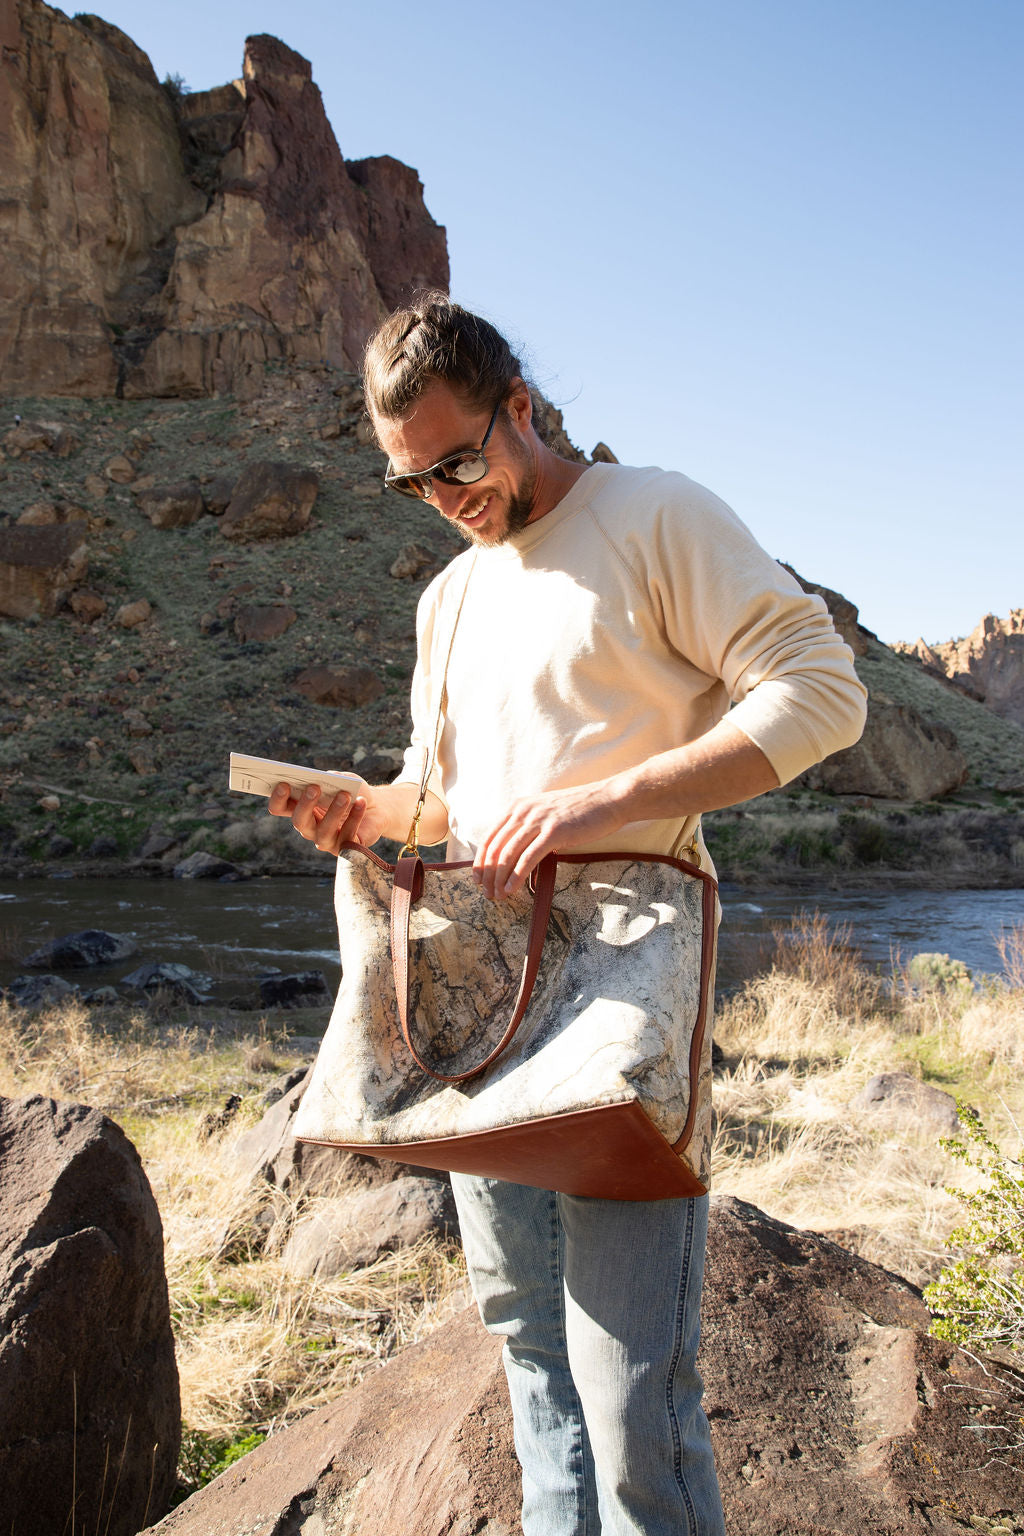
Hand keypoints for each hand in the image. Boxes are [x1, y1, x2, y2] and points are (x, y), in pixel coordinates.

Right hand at [268, 778, 385, 856]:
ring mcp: (326, 840)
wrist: (377, 807)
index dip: (278, 798)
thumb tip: (326, 778)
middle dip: (305, 804)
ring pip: (323, 831)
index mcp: (301, 809)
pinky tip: (361, 802)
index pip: (280, 808)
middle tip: (314, 788)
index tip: (283, 784)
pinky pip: (347, 835)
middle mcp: (310, 828)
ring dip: (333, 812)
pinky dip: (355, 817)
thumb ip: (333, 778)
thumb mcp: (343, 779)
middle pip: (299, 821)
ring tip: (344, 795)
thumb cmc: (353, 791)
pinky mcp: (346, 848)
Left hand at [473, 779, 627, 900]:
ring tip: (498, 896)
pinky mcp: (554, 832)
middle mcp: (523, 812)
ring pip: (508, 854)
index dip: (481, 861)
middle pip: (496, 848)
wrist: (608, 800)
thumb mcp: (546, 813)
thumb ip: (529, 828)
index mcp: (518, 807)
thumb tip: (517, 852)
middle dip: (488, 875)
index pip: (490, 837)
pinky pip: (528, 858)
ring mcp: (538, 821)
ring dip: (500, 879)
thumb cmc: (580, 810)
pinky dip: (517, 876)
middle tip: (487, 894)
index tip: (478, 880)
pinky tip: (512, 889)